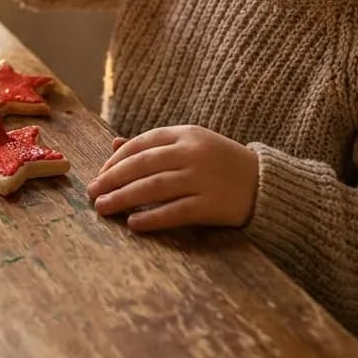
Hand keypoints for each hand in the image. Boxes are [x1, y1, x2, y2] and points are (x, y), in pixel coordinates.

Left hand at [87, 125, 258, 231]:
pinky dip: (152, 217)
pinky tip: (133, 223)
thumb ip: (154, 146)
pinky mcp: (213, 204)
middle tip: (91, 193)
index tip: (99, 175)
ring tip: (103, 208)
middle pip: (142, 165)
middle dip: (112, 179)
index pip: (141, 144)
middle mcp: (192, 153)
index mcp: (185, 134)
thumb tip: (113, 144)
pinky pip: (176, 211)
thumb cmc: (220, 163)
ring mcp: (203, 178)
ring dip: (123, 198)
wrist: (267, 183)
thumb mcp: (190, 145)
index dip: (116, 161)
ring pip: (154, 187)